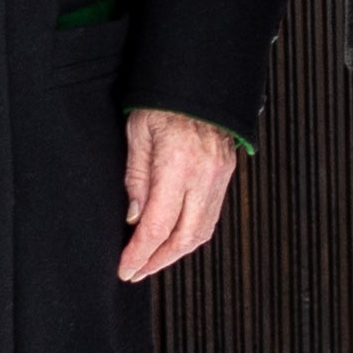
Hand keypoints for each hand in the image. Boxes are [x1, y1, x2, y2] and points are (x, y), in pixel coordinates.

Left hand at [118, 110, 242, 281]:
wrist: (198, 81)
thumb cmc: (162, 103)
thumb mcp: (137, 136)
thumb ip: (136, 180)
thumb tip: (134, 219)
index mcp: (178, 164)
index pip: (157, 225)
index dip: (140, 253)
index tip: (125, 268)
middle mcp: (205, 175)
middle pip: (184, 238)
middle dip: (157, 261)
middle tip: (135, 271)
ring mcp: (221, 176)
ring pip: (201, 232)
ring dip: (176, 252)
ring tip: (152, 260)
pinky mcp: (227, 174)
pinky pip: (210, 216)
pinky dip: (191, 234)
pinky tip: (173, 238)